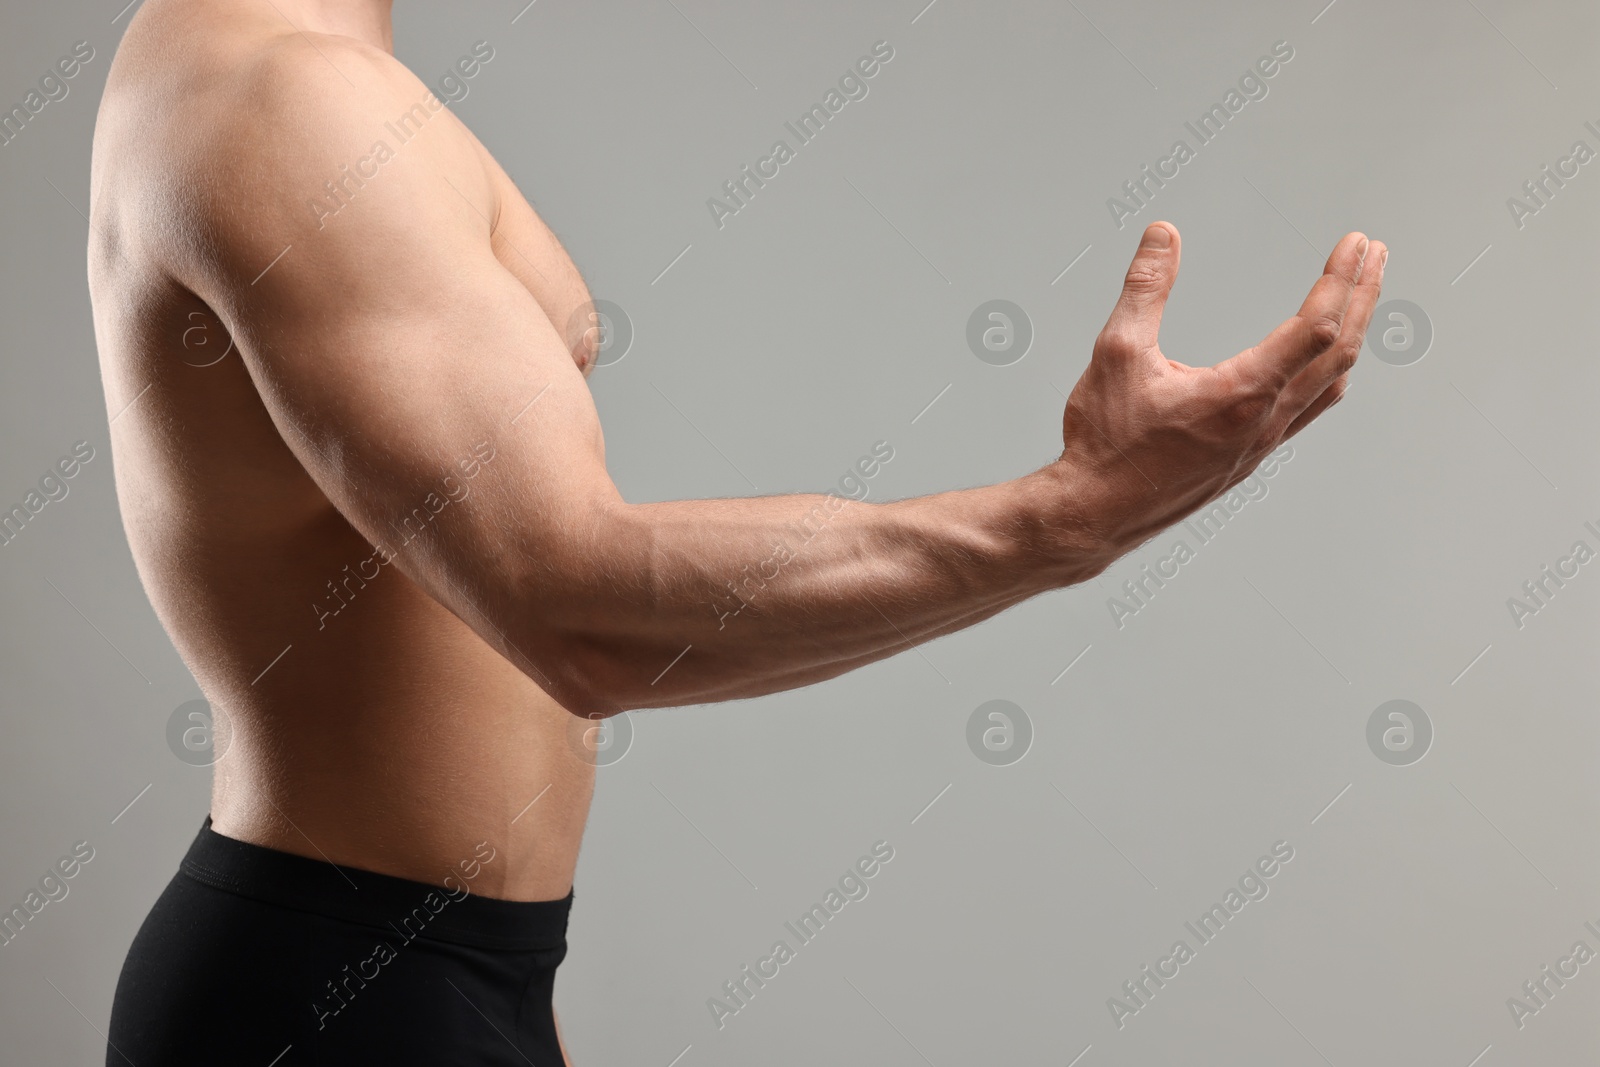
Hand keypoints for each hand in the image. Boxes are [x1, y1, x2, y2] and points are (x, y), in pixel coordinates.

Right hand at [1056, 221, 1384, 565]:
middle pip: (1339, 352)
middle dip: (1362, 296)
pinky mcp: (1249, 457)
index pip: (1315, 327)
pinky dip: (1329, 374)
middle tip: (1375, 254)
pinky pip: (1309, 410)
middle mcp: (1264, 422)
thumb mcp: (1117, 353)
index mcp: (1241, 394)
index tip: (1356, 243)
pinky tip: (1325, 366)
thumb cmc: (1106, 443)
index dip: (1340, 279)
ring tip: (1360, 299)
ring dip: (1352, 334)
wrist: (1095, 513)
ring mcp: (1261, 444)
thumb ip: (1144, 289)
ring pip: (1330, 383)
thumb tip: (1163, 236)